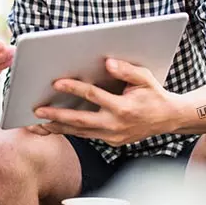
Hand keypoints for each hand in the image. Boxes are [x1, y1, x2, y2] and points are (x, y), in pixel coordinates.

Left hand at [31, 59, 180, 145]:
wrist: (168, 119)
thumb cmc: (154, 95)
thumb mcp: (145, 77)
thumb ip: (126, 70)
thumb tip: (108, 62)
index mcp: (124, 108)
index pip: (93, 96)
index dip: (74, 88)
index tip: (56, 82)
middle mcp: (117, 125)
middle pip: (80, 121)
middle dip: (57, 116)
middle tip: (37, 111)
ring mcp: (113, 137)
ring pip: (80, 133)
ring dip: (58, 128)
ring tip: (37, 123)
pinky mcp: (111, 142)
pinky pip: (87, 136)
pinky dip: (70, 131)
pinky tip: (55, 126)